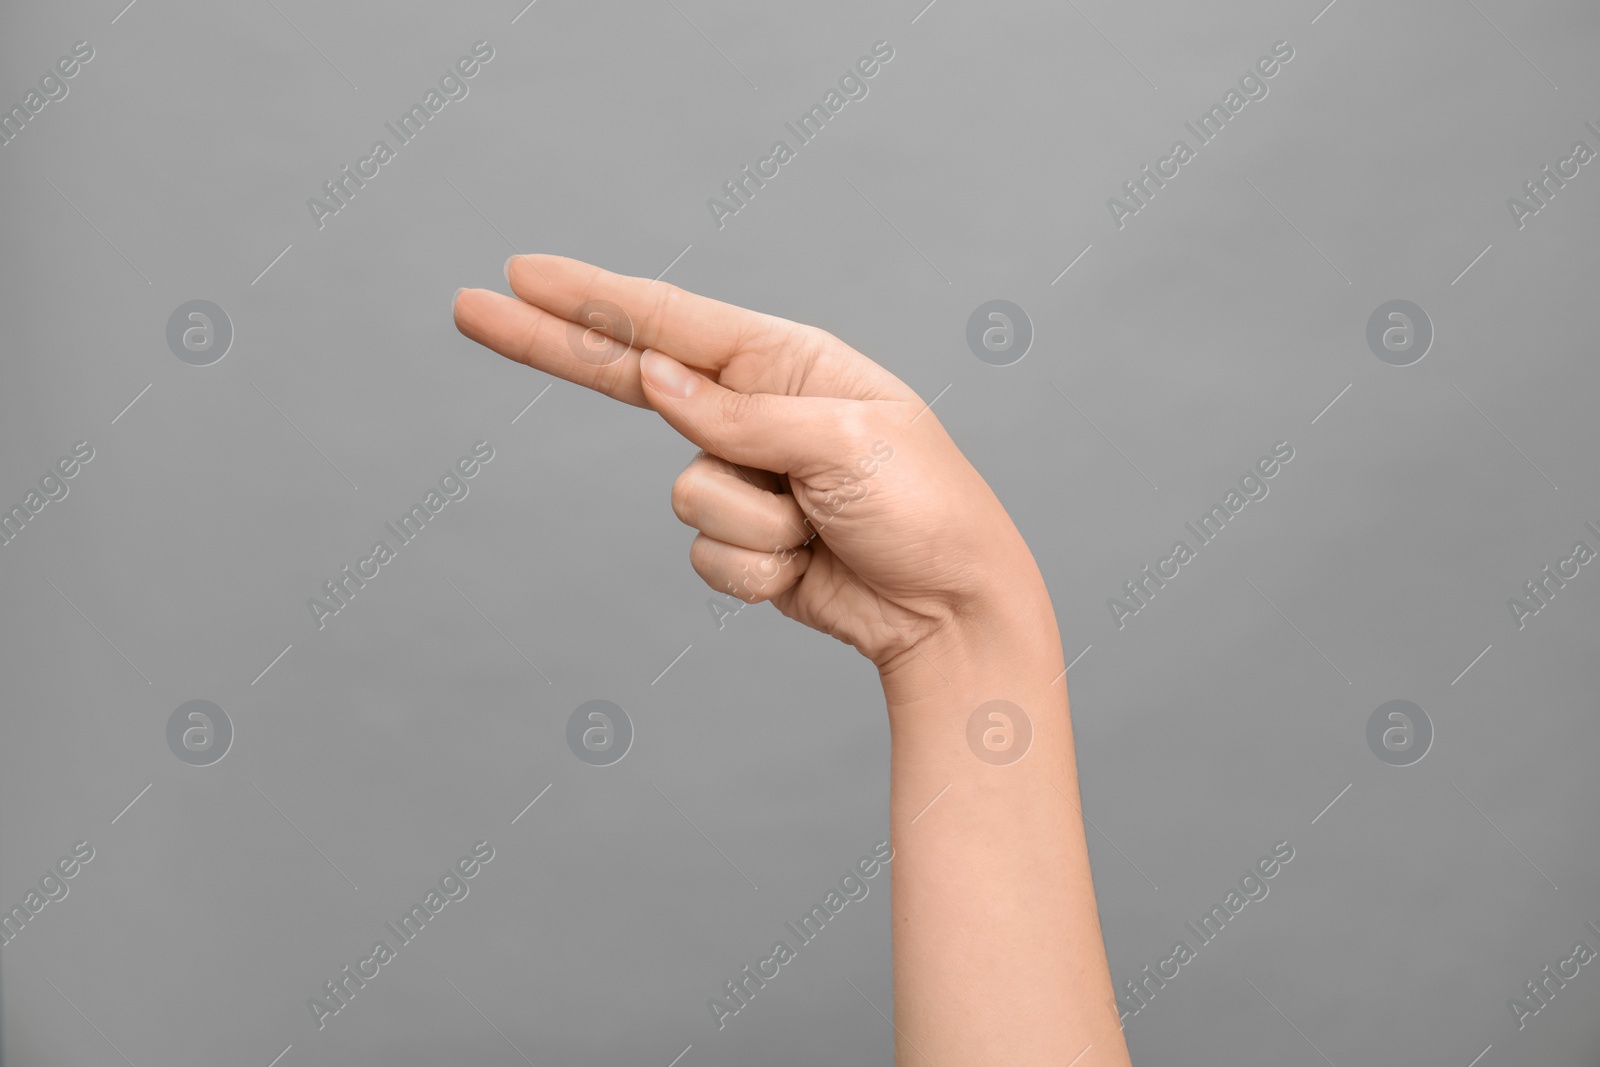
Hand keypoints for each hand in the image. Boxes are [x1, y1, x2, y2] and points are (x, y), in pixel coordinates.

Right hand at [452, 256, 1045, 678]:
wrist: (951, 606)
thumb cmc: (923, 506)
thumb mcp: (843, 441)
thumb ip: (740, 414)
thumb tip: (656, 378)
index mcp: (786, 363)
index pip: (667, 322)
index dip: (589, 300)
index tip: (521, 274)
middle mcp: (754, 412)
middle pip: (630, 379)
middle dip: (554, 346)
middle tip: (471, 307)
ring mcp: (746, 478)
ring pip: (686, 497)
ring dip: (754, 522)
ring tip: (820, 524)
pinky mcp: (745, 541)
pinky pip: (707, 555)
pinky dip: (758, 569)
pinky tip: (809, 564)